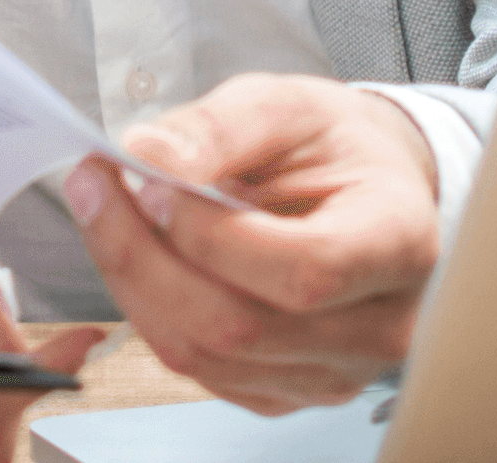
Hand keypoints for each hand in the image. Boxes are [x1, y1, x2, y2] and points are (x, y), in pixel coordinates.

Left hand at [62, 74, 442, 412]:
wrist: (367, 190)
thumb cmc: (335, 147)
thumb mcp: (288, 103)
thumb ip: (222, 124)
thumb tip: (150, 153)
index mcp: (400, 241)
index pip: (305, 270)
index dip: (212, 236)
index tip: (151, 178)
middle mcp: (381, 326)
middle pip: (241, 325)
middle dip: (143, 255)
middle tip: (95, 185)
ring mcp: (335, 373)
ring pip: (206, 355)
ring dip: (134, 281)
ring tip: (107, 210)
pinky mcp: (288, 392)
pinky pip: (198, 370)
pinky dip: (150, 310)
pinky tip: (140, 255)